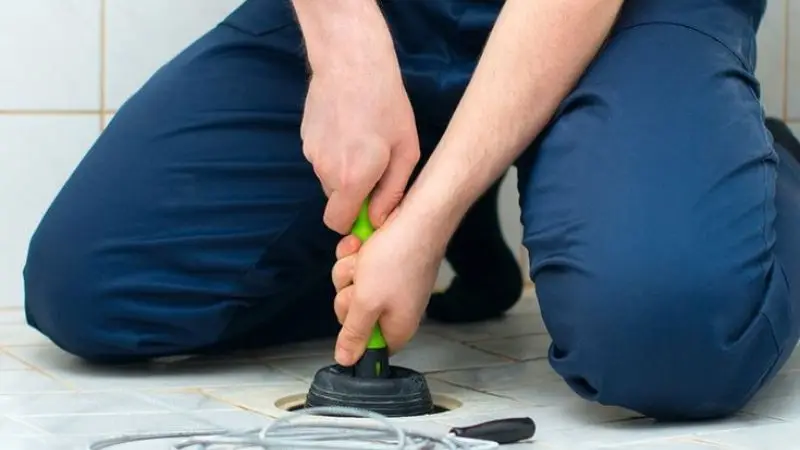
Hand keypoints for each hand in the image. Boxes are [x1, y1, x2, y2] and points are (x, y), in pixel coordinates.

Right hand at [300, 52, 419, 233]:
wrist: (351, 62)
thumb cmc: (386, 104)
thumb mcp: (405, 150)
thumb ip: (392, 192)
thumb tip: (377, 220)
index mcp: (352, 180)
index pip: (338, 223)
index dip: (354, 221)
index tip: (371, 208)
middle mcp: (325, 172)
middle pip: (336, 201)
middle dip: (353, 193)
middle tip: (376, 166)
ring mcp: (311, 154)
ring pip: (329, 178)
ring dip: (345, 170)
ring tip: (364, 140)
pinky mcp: (305, 138)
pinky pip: (322, 158)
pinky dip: (334, 151)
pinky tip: (349, 128)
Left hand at [330, 211, 443, 365]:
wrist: (417, 215)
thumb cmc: (400, 257)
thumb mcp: (367, 302)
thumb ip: (354, 333)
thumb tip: (346, 360)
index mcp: (397, 327)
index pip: (367, 346)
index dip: (353, 330)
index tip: (354, 311)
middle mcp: (394, 308)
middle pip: (352, 312)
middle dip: (348, 291)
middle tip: (361, 279)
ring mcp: (389, 284)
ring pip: (351, 285)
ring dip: (351, 267)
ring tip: (366, 256)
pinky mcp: (384, 264)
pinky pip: (357, 264)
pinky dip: (355, 252)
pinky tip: (363, 243)